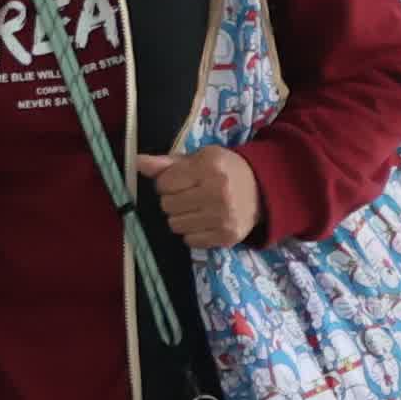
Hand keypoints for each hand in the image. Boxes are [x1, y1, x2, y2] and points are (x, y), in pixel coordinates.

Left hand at [133, 147, 261, 248]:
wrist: (262, 190)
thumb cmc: (224, 171)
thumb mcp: (199, 159)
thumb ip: (167, 163)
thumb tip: (138, 162)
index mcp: (210, 167)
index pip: (164, 184)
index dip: (167, 183)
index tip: (181, 181)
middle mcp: (218, 192)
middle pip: (167, 206)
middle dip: (173, 200)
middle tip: (190, 195)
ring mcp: (224, 217)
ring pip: (175, 225)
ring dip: (180, 217)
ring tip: (197, 208)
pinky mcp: (227, 236)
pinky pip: (189, 240)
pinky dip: (192, 232)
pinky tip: (205, 221)